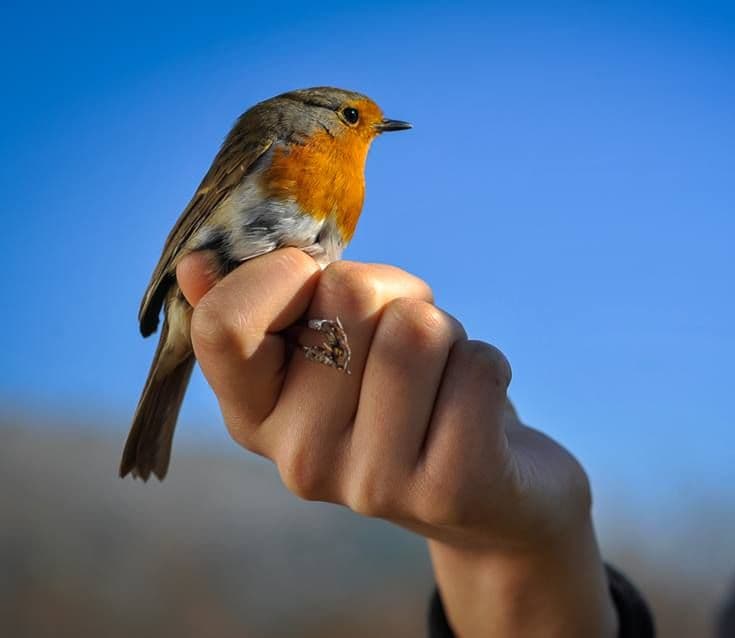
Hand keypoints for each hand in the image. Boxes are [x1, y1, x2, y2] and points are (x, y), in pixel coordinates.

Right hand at [177, 248, 616, 637]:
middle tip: (408, 348)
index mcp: (254, 415)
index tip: (323, 282)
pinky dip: (488, 364)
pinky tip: (478, 411)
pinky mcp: (448, 491)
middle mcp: (299, 459)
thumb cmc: (405, 397)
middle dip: (395, 297)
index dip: (285, 273)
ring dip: (446, 332)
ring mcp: (370, 485)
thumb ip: (271, 307)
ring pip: (419, 327)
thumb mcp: (332, 351)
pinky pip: (477, 365)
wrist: (490, 498)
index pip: (223, 323)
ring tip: (441, 379)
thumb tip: (196, 267)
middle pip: (348, 295)